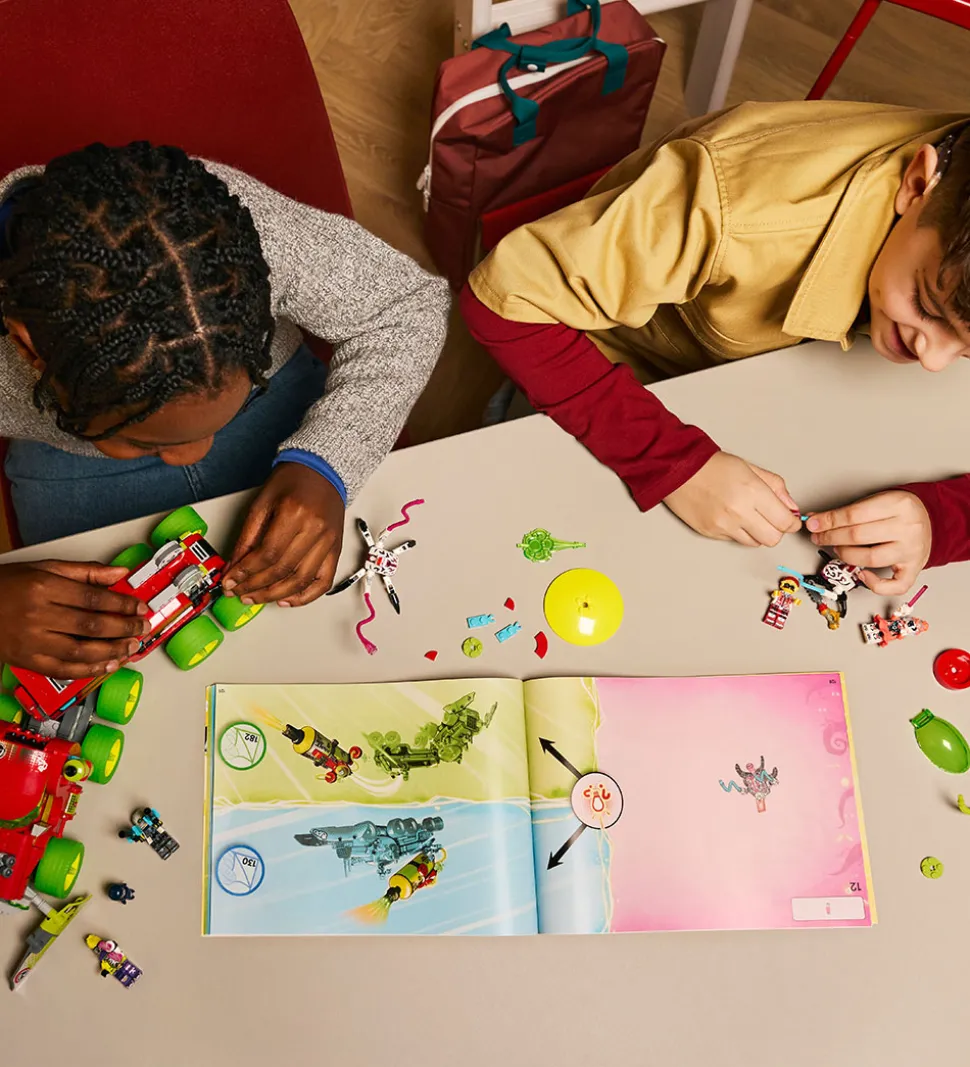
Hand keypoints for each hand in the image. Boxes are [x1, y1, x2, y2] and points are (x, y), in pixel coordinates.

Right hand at [0, 560, 148, 676]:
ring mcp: (32, 641)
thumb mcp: (43, 568)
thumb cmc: (6, 585)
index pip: (93, 598)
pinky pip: (63, 670)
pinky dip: (89, 670)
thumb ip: (84, 572)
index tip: (139, 607)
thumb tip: (119, 573)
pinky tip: (107, 665)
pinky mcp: (27, 661)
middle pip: (91, 626)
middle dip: (124, 628)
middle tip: (142, 628)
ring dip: (112, 652)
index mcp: (43, 588)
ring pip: (81, 651)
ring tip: (131, 648)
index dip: (122, 604)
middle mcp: (37, 615)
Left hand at [223, 463, 344, 606]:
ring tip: (256, 598)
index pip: (267, 554)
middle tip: (239, 592)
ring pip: (300, 580)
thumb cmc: (293, 481)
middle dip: (255, 586)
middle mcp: (315, 529)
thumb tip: (234, 566)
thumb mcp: (262, 503)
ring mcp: (328, 541)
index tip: (231, 581)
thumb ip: (247, 537)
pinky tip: (287, 600)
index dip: (246, 572)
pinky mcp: (335, 549)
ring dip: (275, 595)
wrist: (321, 471)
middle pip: (282, 570)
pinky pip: (323, 582)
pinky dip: (305, 596)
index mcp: (295, 513)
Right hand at [663, 452, 801, 545]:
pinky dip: (738, 532)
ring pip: (755, 543)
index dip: (792, 523)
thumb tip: (790, 506)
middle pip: (773, 538)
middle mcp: (739, 512)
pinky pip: (735, 540)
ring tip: (750, 517)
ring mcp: (723, 525)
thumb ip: (775, 486)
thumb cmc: (711, 466)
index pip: (785, 522)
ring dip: (758, 533)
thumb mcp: (750, 468)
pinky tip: (731, 517)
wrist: (677, 470)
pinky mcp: (710, 533)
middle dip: (777, 531)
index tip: (791, 520)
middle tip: (773, 520)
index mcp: (752, 492)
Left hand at [806, 490, 930, 594]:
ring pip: (870, 559)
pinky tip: (861, 575)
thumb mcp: (877, 500)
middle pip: (858, 536)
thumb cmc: (898, 511)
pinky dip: (875, 585)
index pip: (854, 515)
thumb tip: (816, 520)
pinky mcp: (915, 568)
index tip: (813, 524)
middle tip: (818, 537)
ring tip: (837, 550)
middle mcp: (908, 528)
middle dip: (831, 538)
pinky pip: (895, 585)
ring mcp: (912, 550)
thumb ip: (848, 511)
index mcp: (899, 504)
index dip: (828, 521)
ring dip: (845, 556)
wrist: (931, 519)